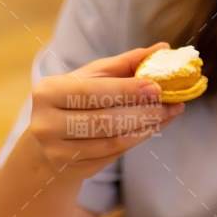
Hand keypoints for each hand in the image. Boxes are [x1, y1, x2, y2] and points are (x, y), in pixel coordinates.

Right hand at [26, 44, 183, 176]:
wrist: (46, 143)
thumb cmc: (71, 102)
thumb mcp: (91, 78)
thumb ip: (124, 64)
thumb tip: (162, 48)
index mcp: (48, 92)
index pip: (91, 92)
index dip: (125, 91)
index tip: (156, 87)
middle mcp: (46, 124)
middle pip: (104, 120)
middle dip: (142, 112)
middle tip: (170, 104)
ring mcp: (57, 151)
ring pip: (111, 141)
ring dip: (144, 128)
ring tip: (166, 115)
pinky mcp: (71, 168)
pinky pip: (111, 155)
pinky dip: (135, 140)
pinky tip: (150, 129)